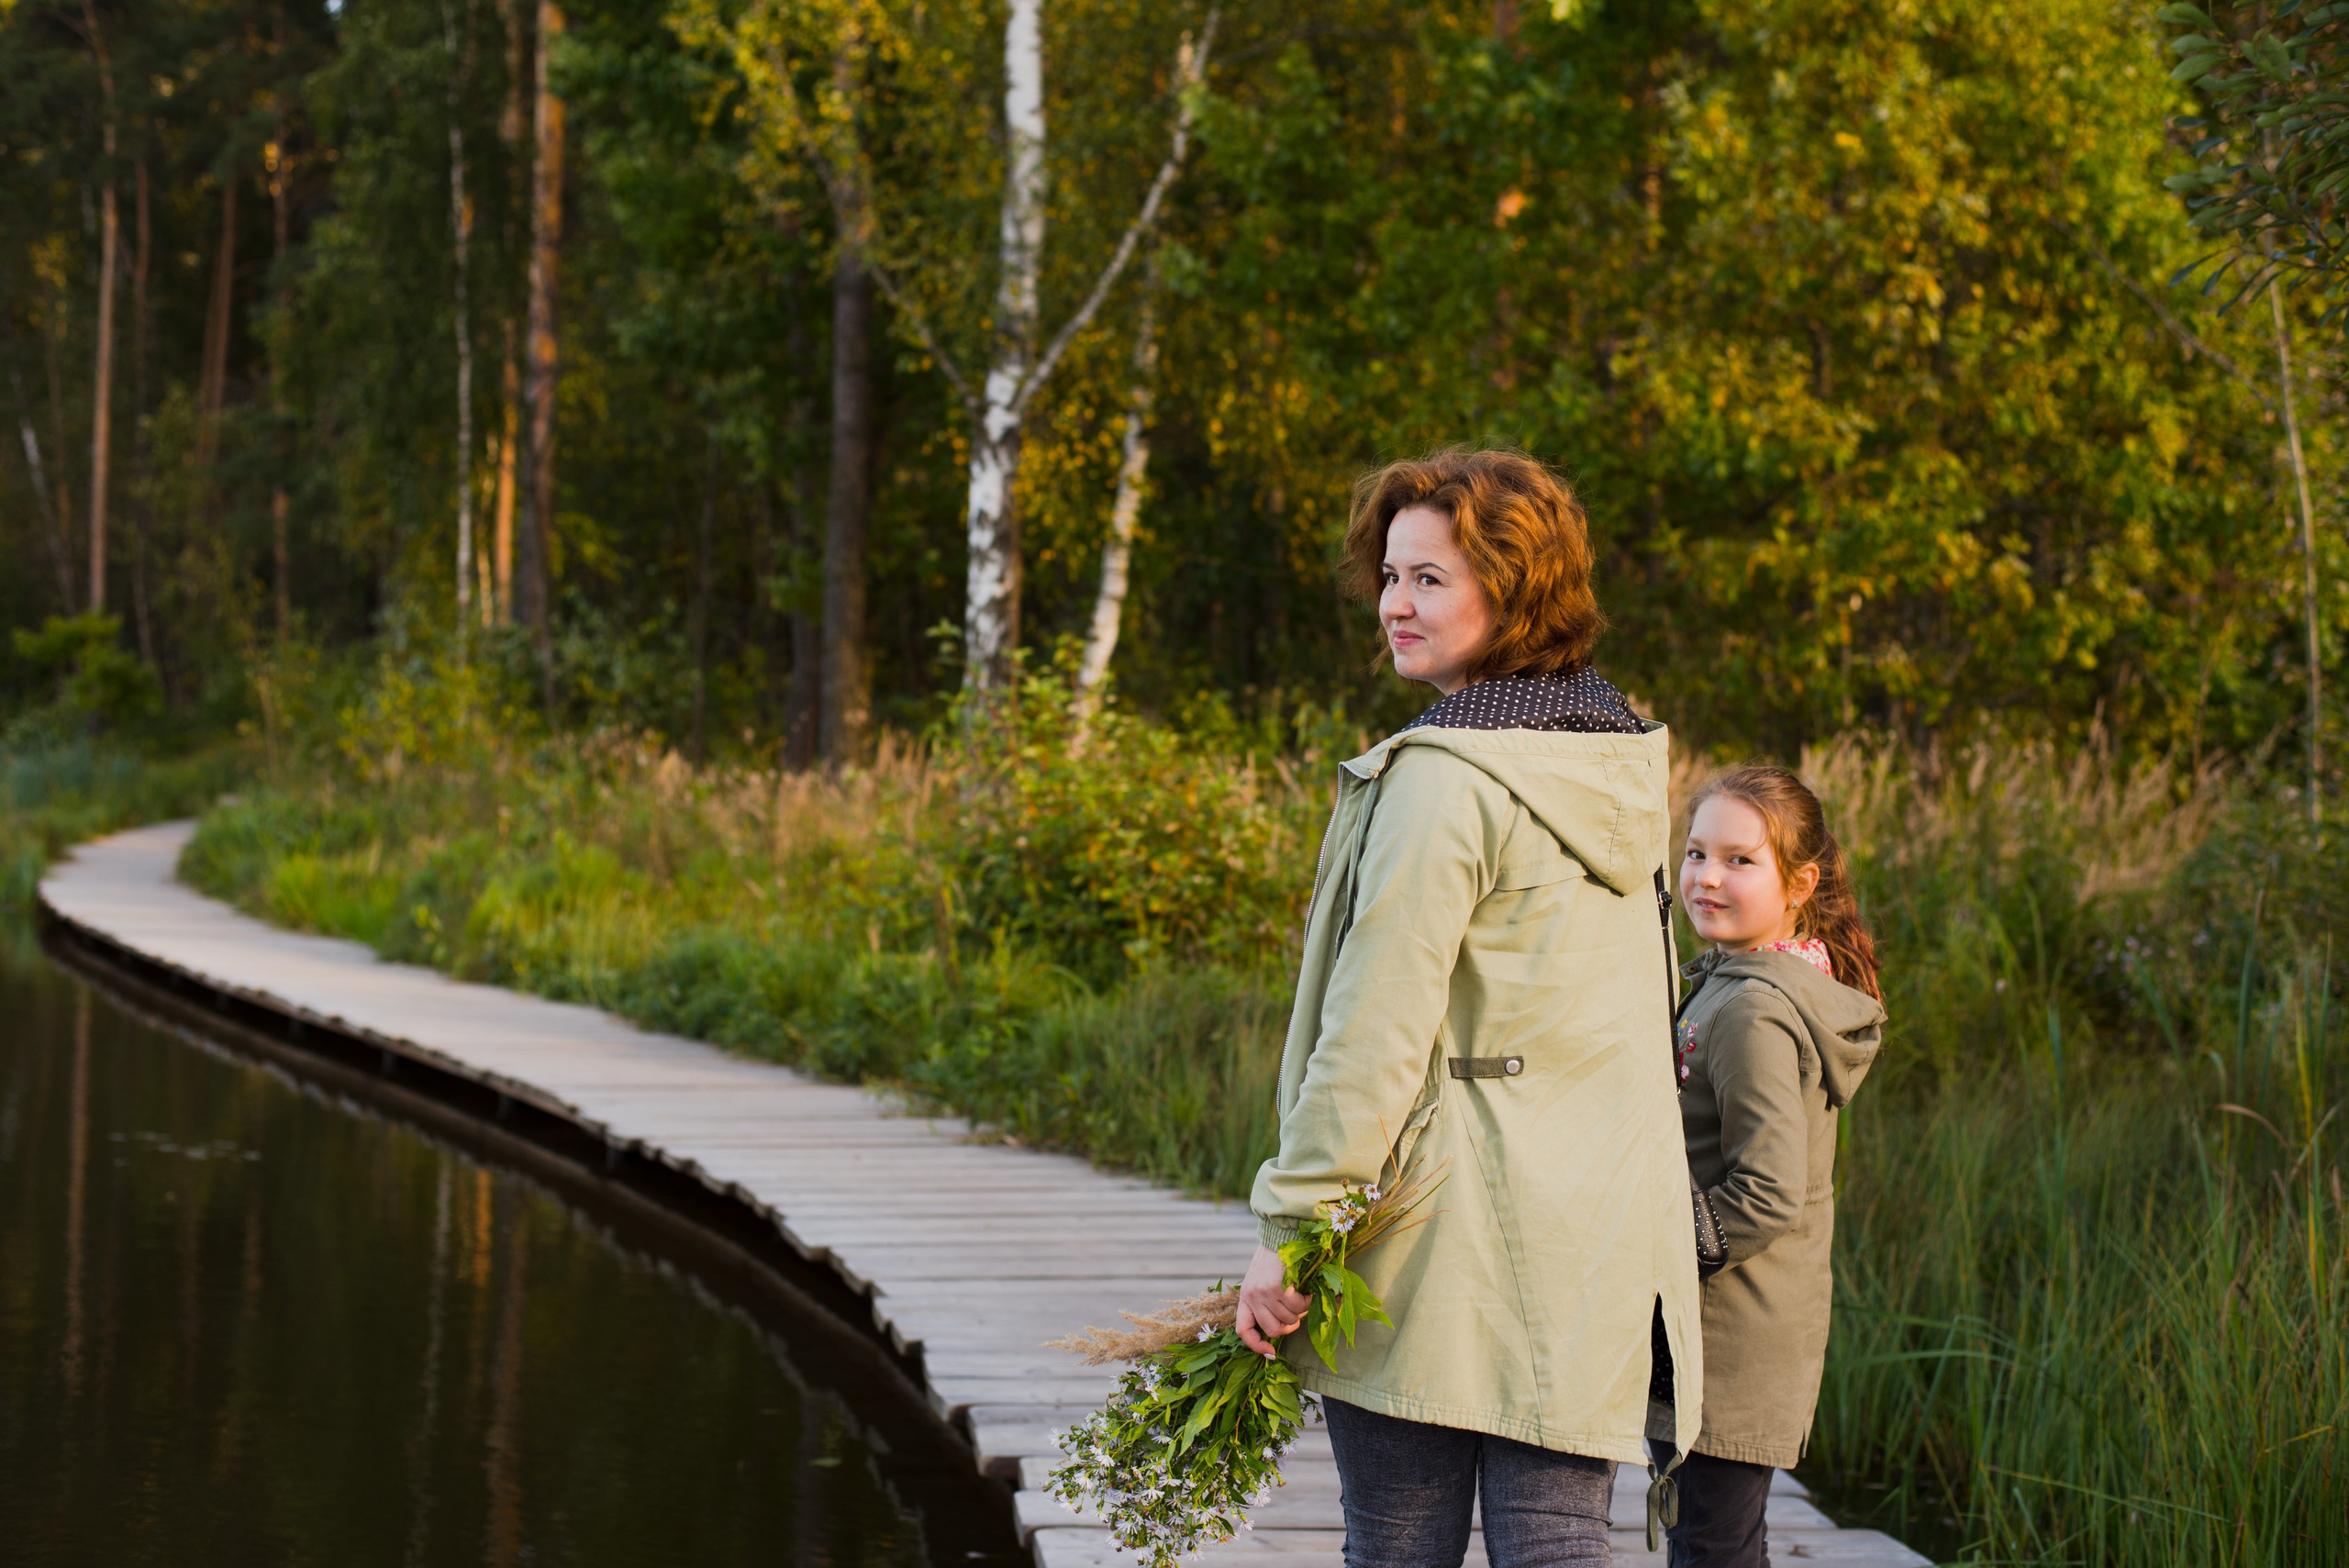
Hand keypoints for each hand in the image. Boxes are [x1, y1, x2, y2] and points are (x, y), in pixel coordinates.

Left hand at [1234, 1243, 1310, 1357]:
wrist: (1279, 1235)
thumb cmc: (1274, 1260)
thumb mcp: (1261, 1282)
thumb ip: (1265, 1303)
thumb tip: (1280, 1329)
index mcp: (1245, 1297)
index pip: (1243, 1330)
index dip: (1256, 1346)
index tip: (1271, 1353)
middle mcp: (1252, 1297)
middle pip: (1272, 1330)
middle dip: (1288, 1326)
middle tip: (1297, 1314)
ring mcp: (1264, 1293)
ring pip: (1288, 1319)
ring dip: (1300, 1310)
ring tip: (1301, 1295)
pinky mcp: (1278, 1287)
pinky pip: (1297, 1306)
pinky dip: (1306, 1301)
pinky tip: (1305, 1290)